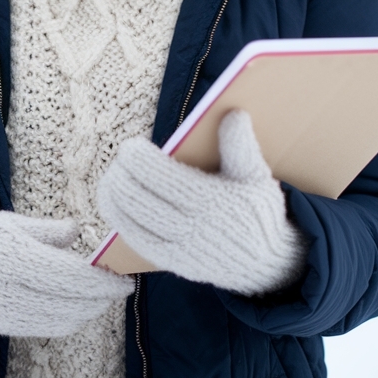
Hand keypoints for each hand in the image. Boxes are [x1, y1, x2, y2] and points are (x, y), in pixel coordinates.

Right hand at [0, 211, 133, 336]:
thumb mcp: (10, 222)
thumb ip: (46, 230)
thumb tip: (76, 231)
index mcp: (17, 257)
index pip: (73, 276)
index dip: (104, 282)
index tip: (125, 280)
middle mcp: (13, 289)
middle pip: (73, 302)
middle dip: (102, 298)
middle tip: (119, 288)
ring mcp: (7, 312)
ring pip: (63, 321)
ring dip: (89, 312)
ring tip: (101, 298)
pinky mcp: (3, 327)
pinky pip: (45, 329)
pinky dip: (69, 321)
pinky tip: (78, 310)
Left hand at [97, 110, 308, 296]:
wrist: (265, 263)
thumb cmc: (257, 211)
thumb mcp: (256, 177)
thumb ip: (241, 147)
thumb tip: (233, 114)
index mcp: (212, 200)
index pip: (159, 176)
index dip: (137, 158)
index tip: (131, 145)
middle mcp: (193, 226)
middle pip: (136, 198)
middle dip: (119, 175)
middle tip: (120, 160)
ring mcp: (180, 248)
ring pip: (130, 220)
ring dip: (112, 196)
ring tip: (112, 178)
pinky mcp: (172, 263)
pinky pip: (135, 240)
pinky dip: (119, 220)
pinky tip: (115, 204)